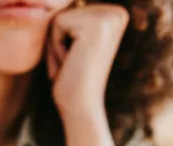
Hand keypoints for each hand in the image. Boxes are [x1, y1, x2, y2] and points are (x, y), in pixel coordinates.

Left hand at [47, 4, 128, 118]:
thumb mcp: (73, 43)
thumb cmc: (72, 80)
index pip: (70, 11)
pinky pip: (56, 24)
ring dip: (55, 45)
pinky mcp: (96, 25)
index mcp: (115, 14)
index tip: (76, 59)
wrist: (82, 108)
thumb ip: (71, 21)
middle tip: (72, 65)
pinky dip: (55, 47)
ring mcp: (109, 17)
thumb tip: (61, 5)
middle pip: (64, 11)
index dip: (62, 38)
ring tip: (71, 65)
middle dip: (57, 40)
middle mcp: (117, 12)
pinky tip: (70, 63)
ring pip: (58, 17)